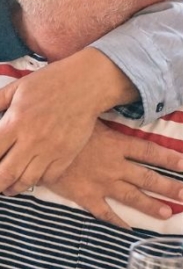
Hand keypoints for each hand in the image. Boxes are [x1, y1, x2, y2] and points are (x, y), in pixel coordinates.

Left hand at [0, 48, 138, 194]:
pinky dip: (38, 180)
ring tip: (10, 185)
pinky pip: (49, 177)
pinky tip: (34, 174)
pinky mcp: (68, 153)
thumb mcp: (19, 87)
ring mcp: (51, 149)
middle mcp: (31, 140)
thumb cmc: (52, 81)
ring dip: (13, 187)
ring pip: (25, 181)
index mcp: (15, 122)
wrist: (89, 83)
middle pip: (4, 175)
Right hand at [46, 120, 182, 227]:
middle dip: (169, 186)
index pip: (150, 152)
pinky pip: (104, 212)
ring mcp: (101, 183)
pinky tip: (129, 228)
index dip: (170, 158)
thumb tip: (132, 101)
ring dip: (151, 205)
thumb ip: (115, 118)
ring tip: (169, 212)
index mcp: (118, 145)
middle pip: (147, 178)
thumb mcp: (95, 118)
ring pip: (132, 197)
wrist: (40, 148)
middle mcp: (114, 166)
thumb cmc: (69, 127)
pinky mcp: (86, 196)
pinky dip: (117, 221)